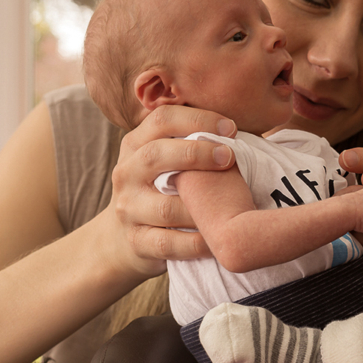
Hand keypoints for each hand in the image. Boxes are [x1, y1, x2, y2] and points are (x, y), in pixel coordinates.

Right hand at [110, 104, 238, 272]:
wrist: (124, 237)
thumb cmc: (164, 187)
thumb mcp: (168, 158)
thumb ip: (193, 140)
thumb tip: (239, 127)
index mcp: (136, 144)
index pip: (162, 120)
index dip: (197, 119)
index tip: (230, 128)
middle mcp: (126, 173)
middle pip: (156, 155)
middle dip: (197, 154)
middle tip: (230, 157)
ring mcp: (128, 209)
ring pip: (166, 207)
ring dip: (204, 207)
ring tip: (234, 205)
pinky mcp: (136, 242)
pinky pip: (170, 243)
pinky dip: (198, 242)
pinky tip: (220, 238)